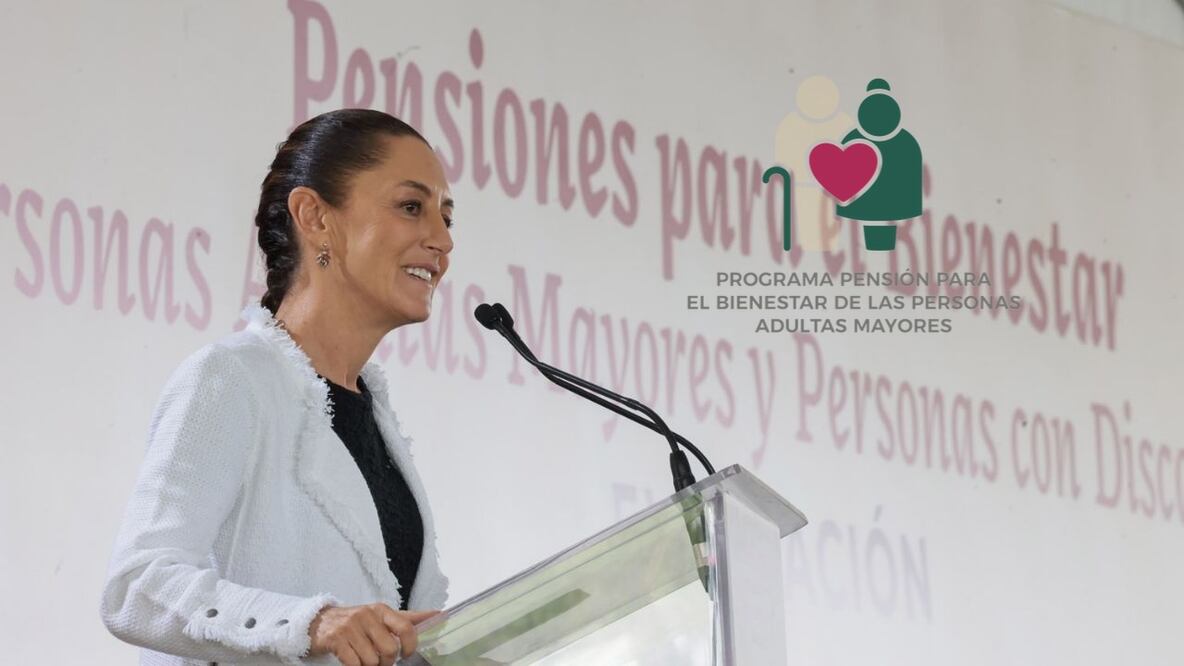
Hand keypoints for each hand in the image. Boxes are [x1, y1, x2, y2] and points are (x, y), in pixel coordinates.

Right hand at [307, 603, 439, 664]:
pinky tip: (352, 660)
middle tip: (381, 660)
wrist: (320, 622)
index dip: (410, 646)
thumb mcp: (381, 616)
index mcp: (382, 610)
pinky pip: (354, 664)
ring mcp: (350, 627)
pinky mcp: (336, 639)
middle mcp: (367, 615)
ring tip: (364, 658)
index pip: (407, 628)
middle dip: (387, 661)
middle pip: (389, 649)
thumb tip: (438, 614)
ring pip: (371, 660)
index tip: (406, 654)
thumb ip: (408, 618)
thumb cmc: (357, 622)